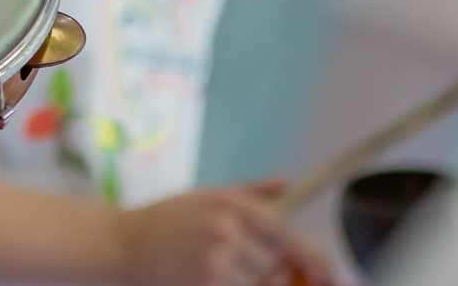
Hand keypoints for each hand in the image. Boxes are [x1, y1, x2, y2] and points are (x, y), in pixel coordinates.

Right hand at [116, 182, 335, 285]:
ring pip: (261, 285)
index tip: (339, 281)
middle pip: (278, 268)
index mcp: (231, 205)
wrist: (118, 244)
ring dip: (252, 284)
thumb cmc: (165, 221)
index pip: (291, 239)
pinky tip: (212, 276)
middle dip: (272, 274)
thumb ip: (253, 193)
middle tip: (241, 264)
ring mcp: (214, 261)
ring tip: (220, 270)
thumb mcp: (207, 196)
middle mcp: (226, 230)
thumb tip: (288, 182)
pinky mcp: (204, 285)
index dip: (321, 266)